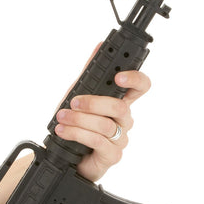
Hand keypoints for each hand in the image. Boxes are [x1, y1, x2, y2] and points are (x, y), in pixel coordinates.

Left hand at [54, 45, 151, 181]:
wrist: (65, 156)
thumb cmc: (77, 126)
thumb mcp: (78, 95)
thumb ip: (89, 74)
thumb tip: (99, 47)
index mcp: (120, 102)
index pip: (141, 87)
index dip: (135, 79)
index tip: (118, 77)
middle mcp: (124, 121)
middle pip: (120, 107)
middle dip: (93, 103)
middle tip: (73, 102)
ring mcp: (120, 139)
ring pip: (106, 125)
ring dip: (79, 120)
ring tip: (62, 118)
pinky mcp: (112, 156)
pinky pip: (98, 141)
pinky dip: (77, 134)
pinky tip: (63, 131)